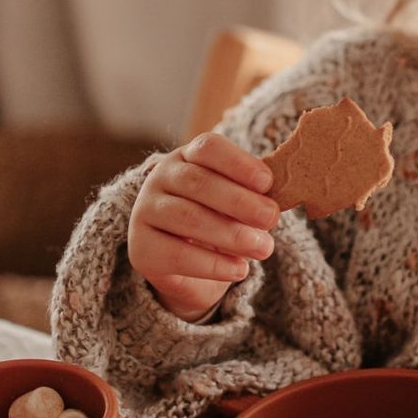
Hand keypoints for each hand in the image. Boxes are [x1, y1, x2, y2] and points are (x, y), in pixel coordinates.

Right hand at [127, 132, 277, 321]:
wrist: (188, 269)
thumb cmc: (219, 223)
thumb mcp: (237, 204)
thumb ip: (252, 196)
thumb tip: (277, 201)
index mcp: (186, 157)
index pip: (208, 148)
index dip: (238, 162)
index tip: (267, 182)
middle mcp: (159, 178)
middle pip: (198, 182)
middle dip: (239, 201)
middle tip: (272, 218)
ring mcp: (145, 212)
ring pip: (188, 218)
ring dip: (231, 234)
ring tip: (264, 248)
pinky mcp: (140, 249)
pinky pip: (178, 255)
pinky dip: (214, 264)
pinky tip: (240, 270)